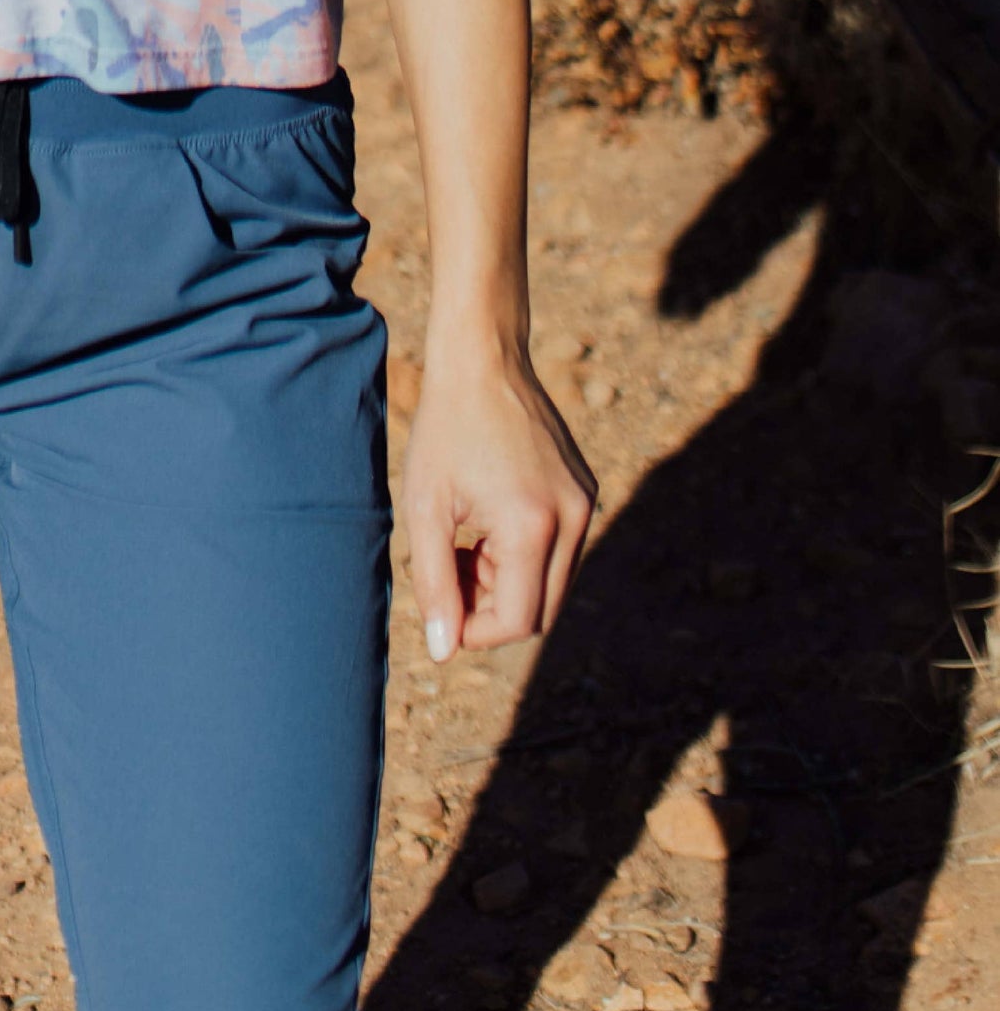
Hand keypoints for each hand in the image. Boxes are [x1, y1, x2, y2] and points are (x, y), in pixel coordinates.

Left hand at [400, 342, 595, 661]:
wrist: (483, 359)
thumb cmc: (445, 429)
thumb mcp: (425, 508)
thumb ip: (434, 584)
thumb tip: (445, 651)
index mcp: (532, 526)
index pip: (517, 621)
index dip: (474, 629)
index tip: (441, 605)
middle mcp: (572, 519)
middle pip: (540, 610)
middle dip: (492, 607)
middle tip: (452, 566)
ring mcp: (585, 503)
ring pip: (552, 584)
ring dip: (508, 581)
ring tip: (467, 538)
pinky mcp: (586, 490)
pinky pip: (561, 550)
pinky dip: (526, 553)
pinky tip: (489, 517)